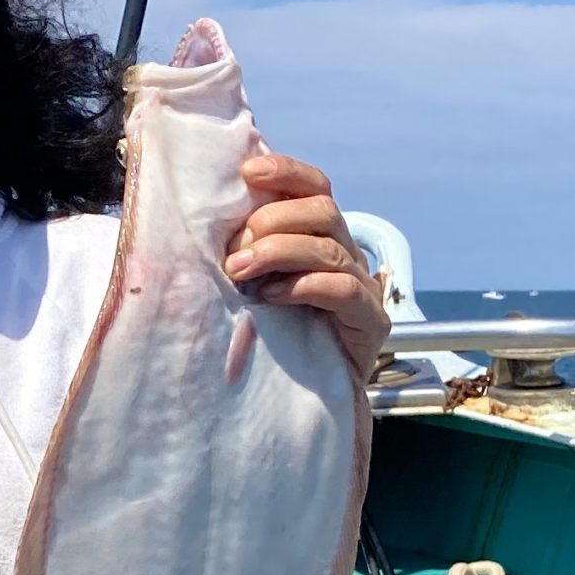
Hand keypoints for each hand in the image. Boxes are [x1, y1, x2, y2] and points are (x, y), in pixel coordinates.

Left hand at [224, 154, 387, 382]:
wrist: (303, 402)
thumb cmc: (271, 338)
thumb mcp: (250, 285)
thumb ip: (242, 252)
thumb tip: (202, 221)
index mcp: (320, 238)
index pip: (315, 188)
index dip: (286, 172)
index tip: (247, 172)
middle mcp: (346, 255)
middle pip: (323, 210)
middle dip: (274, 220)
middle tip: (235, 250)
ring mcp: (363, 288)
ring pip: (330, 248)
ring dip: (279, 252)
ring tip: (239, 271)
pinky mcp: (371, 323)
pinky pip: (344, 289)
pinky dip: (304, 286)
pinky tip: (271, 297)